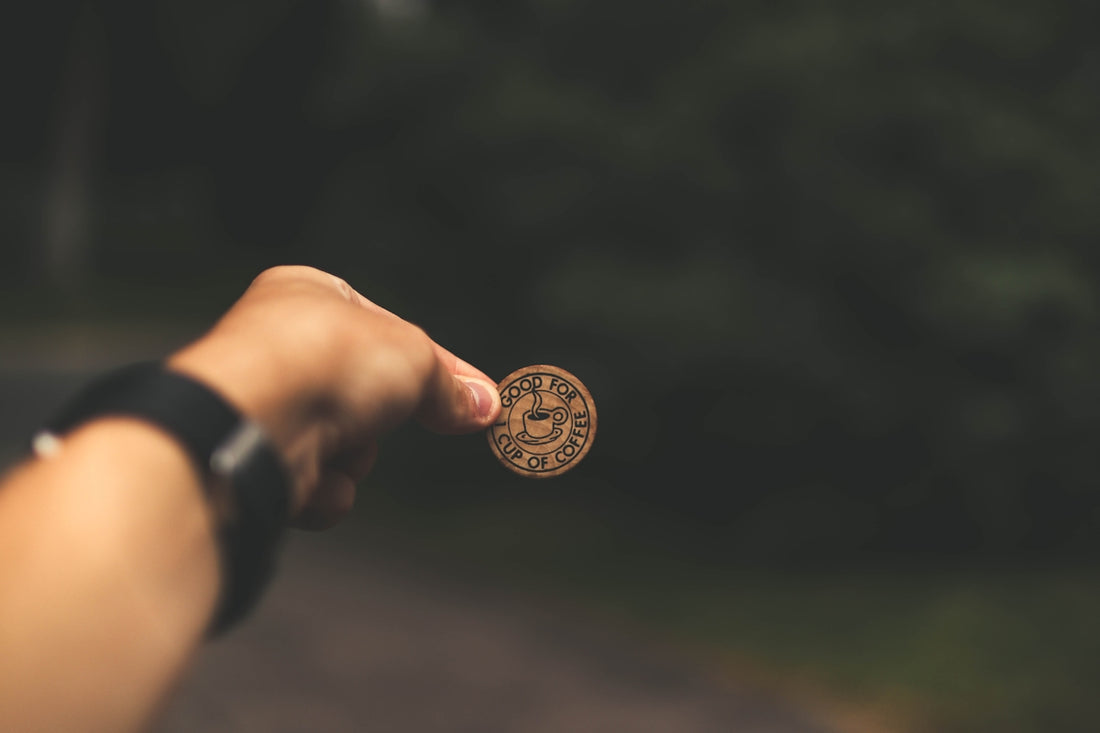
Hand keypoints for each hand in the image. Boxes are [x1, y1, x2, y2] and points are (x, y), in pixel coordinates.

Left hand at [167, 265, 500, 529]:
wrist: (256, 420)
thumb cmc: (322, 359)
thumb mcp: (413, 356)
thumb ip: (448, 383)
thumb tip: (483, 405)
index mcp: (311, 294)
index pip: (388, 331)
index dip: (435, 365)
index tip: (476, 397)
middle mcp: (280, 345)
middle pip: (368, 396)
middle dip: (383, 419)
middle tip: (389, 416)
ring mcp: (266, 406)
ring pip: (347, 447)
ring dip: (355, 456)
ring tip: (338, 440)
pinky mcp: (257, 463)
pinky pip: (318, 485)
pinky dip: (325, 488)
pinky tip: (311, 475)